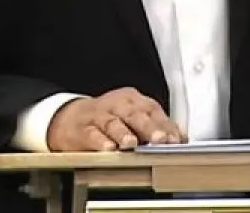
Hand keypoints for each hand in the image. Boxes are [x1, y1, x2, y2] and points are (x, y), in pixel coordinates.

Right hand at [46, 87, 184, 151]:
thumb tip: (181, 139)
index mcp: (132, 100)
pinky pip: (91, 134)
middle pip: (135, 114)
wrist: (68, 118)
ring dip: (123, 133)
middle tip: (161, 140)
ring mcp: (98, 116)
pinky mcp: (81, 129)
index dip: (165, 125)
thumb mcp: (131, 117)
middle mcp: (116, 105)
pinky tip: (108, 148)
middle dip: (149, 128)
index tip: (176, 140)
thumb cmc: (107, 118)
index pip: (152, 110)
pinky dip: (100, 141)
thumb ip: (154, 126)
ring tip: (132, 143)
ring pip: (112, 122)